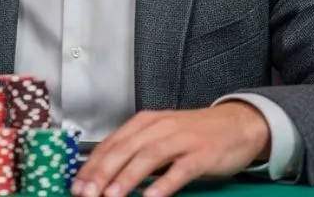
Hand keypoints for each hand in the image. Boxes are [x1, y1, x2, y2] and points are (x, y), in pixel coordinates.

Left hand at [72, 103, 269, 196]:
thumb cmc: (194, 133)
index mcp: (144, 123)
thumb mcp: (159, 135)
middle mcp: (159, 127)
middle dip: (102, 174)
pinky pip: (180, 170)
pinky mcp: (202, 154)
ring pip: (147, 158)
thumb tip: (104, 171)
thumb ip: (134, 149)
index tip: (77, 184)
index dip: (92, 166)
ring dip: (127, 178)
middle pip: (124, 150)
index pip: (110, 144)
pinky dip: (163, 184)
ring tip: (111, 196)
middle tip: (87, 193)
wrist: (236, 124)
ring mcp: (181, 140)